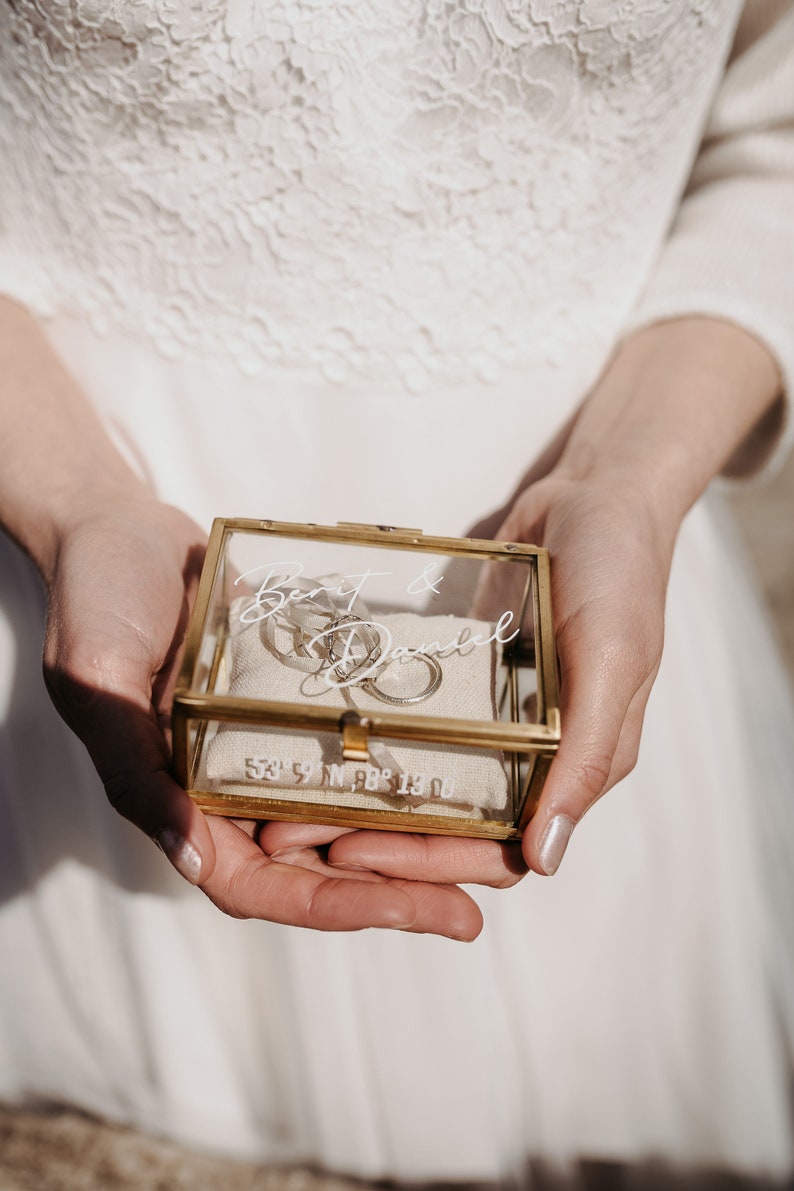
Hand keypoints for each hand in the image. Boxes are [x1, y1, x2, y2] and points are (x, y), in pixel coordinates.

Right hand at [41, 497, 482, 937]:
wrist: (122, 527)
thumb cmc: (96, 598)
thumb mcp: (98, 678)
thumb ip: (133, 768)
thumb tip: (191, 856)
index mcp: (179, 803)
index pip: (261, 884)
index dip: (334, 906)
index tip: (408, 911)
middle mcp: (225, 792)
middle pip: (318, 868)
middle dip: (392, 894)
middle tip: (471, 913)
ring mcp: (263, 752)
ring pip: (344, 820)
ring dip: (408, 848)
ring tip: (484, 859)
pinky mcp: (292, 709)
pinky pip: (351, 754)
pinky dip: (396, 774)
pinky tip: (457, 776)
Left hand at [266, 466, 672, 883]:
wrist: (595, 492)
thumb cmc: (621, 575)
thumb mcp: (614, 661)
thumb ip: (586, 755)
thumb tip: (546, 857)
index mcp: (575, 767)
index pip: (500, 849)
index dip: (430, 863)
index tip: (354, 855)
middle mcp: (534, 755)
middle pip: (452, 824)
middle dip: (379, 838)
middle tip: (293, 833)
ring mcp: (497, 718)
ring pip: (429, 782)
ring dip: (368, 800)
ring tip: (290, 799)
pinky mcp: (466, 678)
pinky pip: (420, 723)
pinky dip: (377, 740)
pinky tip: (322, 738)